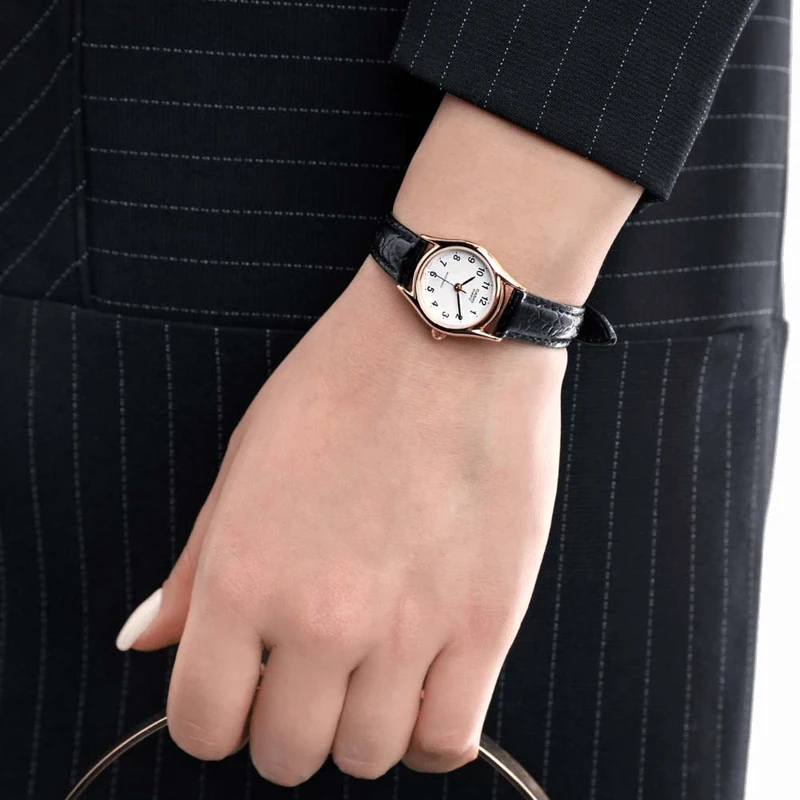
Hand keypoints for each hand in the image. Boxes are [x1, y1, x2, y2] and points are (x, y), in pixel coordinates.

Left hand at [118, 258, 565, 783]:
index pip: (202, 723)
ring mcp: (408, 627)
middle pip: (287, 754)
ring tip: (373, 676)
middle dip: (288, 728)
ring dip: (361, 729)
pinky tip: (426, 693)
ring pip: (368, 757)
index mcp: (243, 576)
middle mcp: (320, 617)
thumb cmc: (346, 383)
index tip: (240, 695)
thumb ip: (192, 566)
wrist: (450, 336)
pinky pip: (450, 738)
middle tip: (310, 680)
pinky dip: (431, 735)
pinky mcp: (486, 621)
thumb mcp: (245, 461)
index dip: (215, 720)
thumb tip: (147, 636)